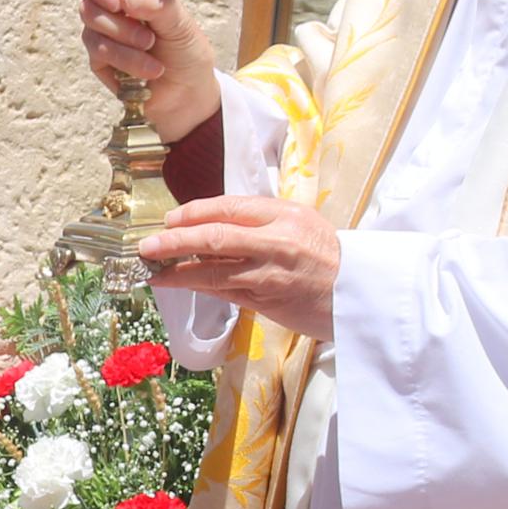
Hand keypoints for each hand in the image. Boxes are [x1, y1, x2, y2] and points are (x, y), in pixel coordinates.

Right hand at [75, 0, 220, 141]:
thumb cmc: (186, 52)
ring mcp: (103, 23)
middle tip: (119, 3)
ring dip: (122, 31)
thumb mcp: (182, 23)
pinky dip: (124, 58)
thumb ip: (159, 2)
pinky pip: (97, 47)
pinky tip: (147, 69)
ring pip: (90, 12)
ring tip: (151, 46)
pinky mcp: (97, 53)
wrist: (185, 96)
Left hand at [137, 196, 341, 340]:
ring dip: (177, 270)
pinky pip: (223, 292)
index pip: (229, 207)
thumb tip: (214, 221)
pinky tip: (176, 284)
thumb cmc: (328, 256)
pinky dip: (197, 287)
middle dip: (175, 240)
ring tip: (152, 269)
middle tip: (147, 244)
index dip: (194, 212)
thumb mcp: (301, 223)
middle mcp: (276, 241)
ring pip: (213, 270)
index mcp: (285, 214)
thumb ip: (262, 220)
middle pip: (215, 236)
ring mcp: (269, 274)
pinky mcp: (265, 301)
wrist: (360, 293)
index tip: (170, 219)